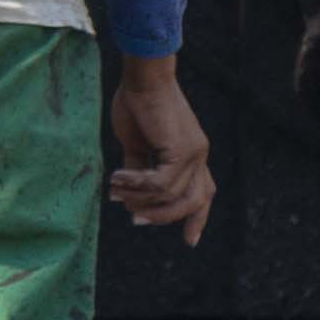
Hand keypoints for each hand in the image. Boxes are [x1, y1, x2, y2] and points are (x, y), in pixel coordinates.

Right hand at [102, 53, 216, 242]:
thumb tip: (128, 199)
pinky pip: (160, 183)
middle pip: (193, 202)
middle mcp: (199, 156)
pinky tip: (118, 177)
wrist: (142, 78)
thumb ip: (139, 172)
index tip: (190, 242)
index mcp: (192, 155)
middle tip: (135, 220)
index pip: (204, 193)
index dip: (197, 218)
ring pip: (172, 196)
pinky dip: (137, 184)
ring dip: (139, 198)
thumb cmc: (137, 105)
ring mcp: (195, 153)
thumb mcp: (136, 146)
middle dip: (164, 217)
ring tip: (115, 189)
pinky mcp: (183, 150)